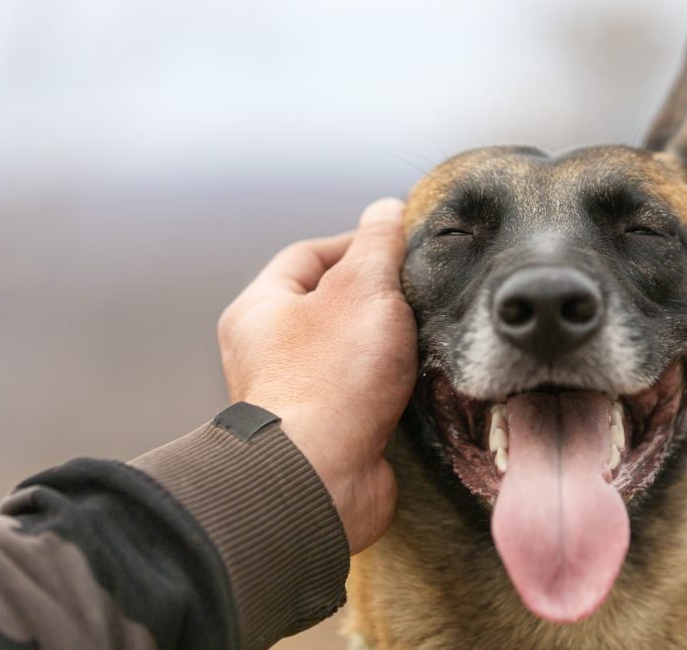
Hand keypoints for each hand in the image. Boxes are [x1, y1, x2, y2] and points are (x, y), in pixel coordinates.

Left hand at [217, 198, 416, 553]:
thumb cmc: (332, 379)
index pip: (310, 255)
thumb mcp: (363, 289)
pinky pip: (364, 393)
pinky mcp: (328, 431)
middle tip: (419, 293)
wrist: (322, 479)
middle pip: (331, 304)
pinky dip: (392, 385)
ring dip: (389, 345)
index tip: (402, 246)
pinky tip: (420, 381)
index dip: (358, 243)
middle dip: (379, 297)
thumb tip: (387, 208)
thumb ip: (378, 244)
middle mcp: (269, 352)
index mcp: (261, 310)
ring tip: (425, 336)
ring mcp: (298, 394)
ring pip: (351, 351)